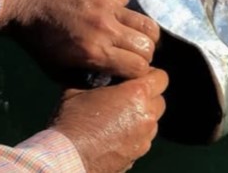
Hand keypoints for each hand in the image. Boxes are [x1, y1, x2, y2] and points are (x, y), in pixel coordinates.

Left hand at [1, 0, 160, 79]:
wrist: (27, 2)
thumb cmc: (40, 42)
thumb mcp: (60, 71)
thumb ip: (89, 79)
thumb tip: (114, 81)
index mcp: (94, 53)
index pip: (138, 67)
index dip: (138, 72)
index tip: (132, 70)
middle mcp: (105, 28)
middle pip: (148, 45)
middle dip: (145, 54)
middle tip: (135, 54)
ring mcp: (107, 5)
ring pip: (147, 22)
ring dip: (144, 33)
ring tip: (133, 35)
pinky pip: (127, 2)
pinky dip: (123, 11)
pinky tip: (110, 14)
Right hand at [53, 68, 167, 172]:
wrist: (67, 158)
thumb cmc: (72, 121)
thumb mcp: (80, 88)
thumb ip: (98, 76)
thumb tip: (99, 69)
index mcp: (138, 94)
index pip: (161, 77)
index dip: (149, 74)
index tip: (133, 77)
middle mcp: (147, 116)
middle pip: (159, 99)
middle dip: (147, 96)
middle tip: (127, 95)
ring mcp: (144, 138)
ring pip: (153, 121)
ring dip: (142, 116)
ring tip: (120, 116)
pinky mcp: (137, 155)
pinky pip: (144, 139)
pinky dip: (135, 134)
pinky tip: (116, 134)